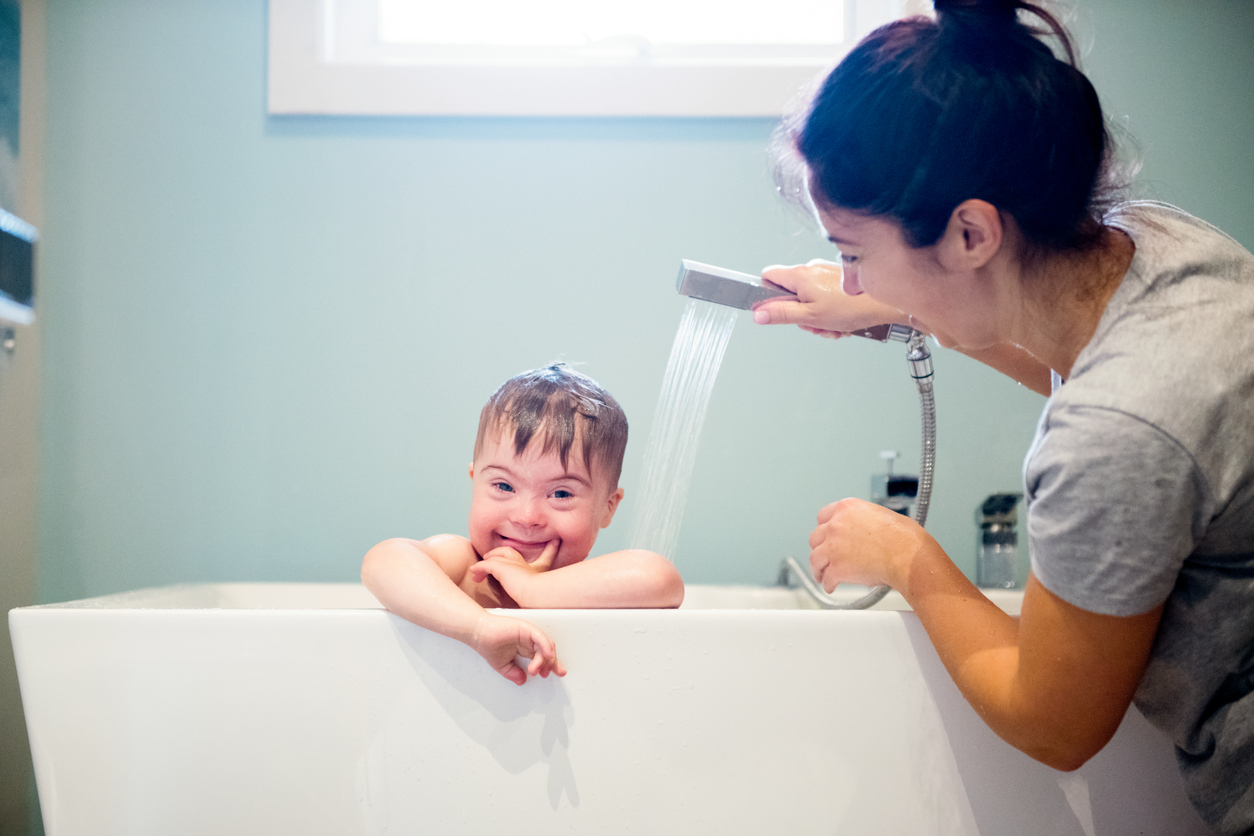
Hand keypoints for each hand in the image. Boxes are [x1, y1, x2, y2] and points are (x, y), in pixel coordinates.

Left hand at [469, 539, 557, 606]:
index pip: (545, 558)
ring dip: (490, 558)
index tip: (555, 542)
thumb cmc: (545, 600)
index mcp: (539, 573)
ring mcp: (514, 565)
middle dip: (502, 552)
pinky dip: (480, 567)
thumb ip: (547, 603)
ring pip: (499, 556)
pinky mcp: (503, 568)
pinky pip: (487, 565)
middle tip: (497, 553)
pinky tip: (474, 571)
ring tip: (481, 564)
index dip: (551, 549)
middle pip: (513, 553)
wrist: (539, 596)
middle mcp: (526, 566)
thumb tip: (556, 616)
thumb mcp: (548, 599)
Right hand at [470, 612, 566, 684]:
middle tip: (548, 674)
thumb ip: (513, 673)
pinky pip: (540, 637)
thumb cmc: (488, 645)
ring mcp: (529, 634)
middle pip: (548, 652)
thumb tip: (522, 681)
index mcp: (525, 648)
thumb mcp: (502, 666)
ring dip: (546, 659)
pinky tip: (547, 655)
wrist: (478, 634)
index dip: (551, 666)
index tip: (557, 674)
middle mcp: (529, 641)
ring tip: (539, 670)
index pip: (543, 657)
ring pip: (546, 646)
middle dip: (553, 664)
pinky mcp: (526, 628)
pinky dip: (546, 646)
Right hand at [751, 260, 907, 336]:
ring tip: (832, 324)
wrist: (883, 303)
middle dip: (800, 314)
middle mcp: (811, 269)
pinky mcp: (838, 279)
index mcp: (800, 275)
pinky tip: (840, 320)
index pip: (768, 277)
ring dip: (817, 317)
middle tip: (813, 324)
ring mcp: (825, 273)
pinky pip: (824, 297)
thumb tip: (758, 314)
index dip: (768, 295)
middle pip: (790, 294)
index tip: (776, 309)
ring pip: (809, 299)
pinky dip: (829, 311)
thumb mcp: (811, 316)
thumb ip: (782, 314)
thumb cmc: (852, 307)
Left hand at [808, 498, 933, 593]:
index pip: (823, 516)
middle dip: (820, 548)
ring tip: (821, 574)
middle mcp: (836, 524)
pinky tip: (830, 586)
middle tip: (824, 556)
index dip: (823, 529)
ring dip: (818, 568)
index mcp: (847, 508)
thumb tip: (864, 531)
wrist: (907, 555)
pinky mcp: (837, 568)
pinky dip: (827, 584)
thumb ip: (864, 521)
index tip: (825, 536)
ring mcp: (834, 546)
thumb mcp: (881, 515)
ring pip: (815, 559)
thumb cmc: (904, 537)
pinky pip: (827, 578)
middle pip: (816, 538)